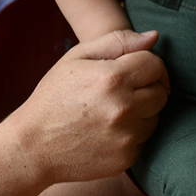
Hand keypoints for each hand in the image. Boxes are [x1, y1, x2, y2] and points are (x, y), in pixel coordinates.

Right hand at [7, 29, 168, 185]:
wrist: (33, 146)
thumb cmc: (55, 96)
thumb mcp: (78, 57)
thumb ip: (118, 41)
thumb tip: (154, 36)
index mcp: (112, 78)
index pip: (156, 64)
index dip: (148, 64)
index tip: (135, 68)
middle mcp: (123, 109)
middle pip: (161, 91)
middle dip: (148, 86)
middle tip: (124, 89)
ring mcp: (126, 137)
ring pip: (156, 115)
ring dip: (143, 110)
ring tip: (114, 109)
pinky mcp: (126, 158)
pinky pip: (146, 138)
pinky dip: (134, 132)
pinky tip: (111, 129)